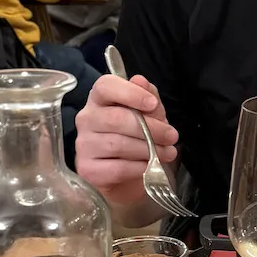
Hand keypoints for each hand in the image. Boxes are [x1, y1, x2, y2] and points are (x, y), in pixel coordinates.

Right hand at [75, 73, 178, 209]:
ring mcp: (84, 144)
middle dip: (150, 128)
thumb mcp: (149, 114)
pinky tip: (149, 166)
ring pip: (118, 144)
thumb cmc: (137, 137)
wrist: (127, 175)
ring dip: (149, 149)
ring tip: (167, 153)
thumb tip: (140, 81)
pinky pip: (117, 168)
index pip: (106, 86)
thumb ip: (148, 97)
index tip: (153, 104)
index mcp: (100, 98)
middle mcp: (87, 118)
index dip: (130, 93)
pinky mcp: (87, 169)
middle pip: (116, 118)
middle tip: (172, 136)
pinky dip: (139, 167)